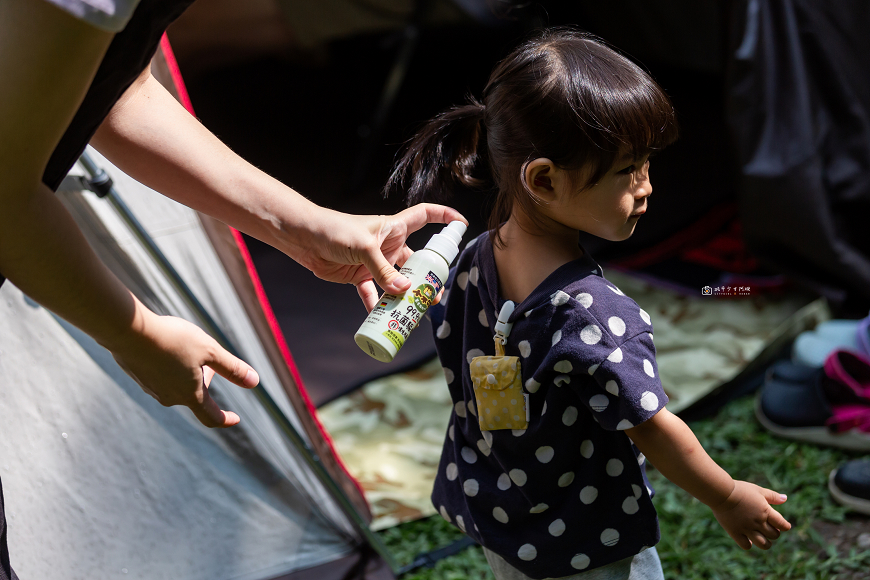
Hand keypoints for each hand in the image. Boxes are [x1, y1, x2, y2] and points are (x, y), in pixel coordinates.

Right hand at [108, 308, 259, 427]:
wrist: (129, 331)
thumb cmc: (173, 340)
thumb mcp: (210, 351)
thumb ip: (232, 368)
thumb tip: (254, 382)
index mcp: (190, 395)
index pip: (211, 416)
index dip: (226, 419)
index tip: (235, 419)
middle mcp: (169, 397)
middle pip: (195, 395)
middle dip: (206, 380)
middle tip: (209, 360)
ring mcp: (150, 388)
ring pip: (176, 384)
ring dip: (188, 372)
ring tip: (187, 348)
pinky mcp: (138, 376)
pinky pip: (161, 376)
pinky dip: (170, 366)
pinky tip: (166, 347)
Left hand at [288, 203, 465, 311]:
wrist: (303, 238)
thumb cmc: (334, 230)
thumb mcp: (363, 248)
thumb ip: (384, 271)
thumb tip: (404, 292)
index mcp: (394, 228)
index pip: (425, 216)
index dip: (444, 217)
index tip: (462, 225)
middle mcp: (388, 245)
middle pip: (416, 261)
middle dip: (427, 278)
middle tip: (433, 296)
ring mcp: (374, 262)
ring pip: (397, 282)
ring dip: (404, 296)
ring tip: (413, 312)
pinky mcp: (359, 277)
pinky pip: (373, 294)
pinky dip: (376, 306)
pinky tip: (381, 318)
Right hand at [710, 480, 790, 549]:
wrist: (721, 493)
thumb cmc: (740, 489)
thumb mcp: (758, 490)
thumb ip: (772, 496)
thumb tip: (785, 498)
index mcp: (766, 511)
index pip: (783, 525)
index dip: (785, 526)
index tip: (783, 526)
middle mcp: (758, 522)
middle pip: (774, 535)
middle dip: (774, 533)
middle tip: (770, 529)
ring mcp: (747, 529)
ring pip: (763, 544)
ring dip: (766, 543)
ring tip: (763, 539)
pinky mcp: (735, 533)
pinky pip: (746, 545)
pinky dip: (749, 544)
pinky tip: (748, 538)